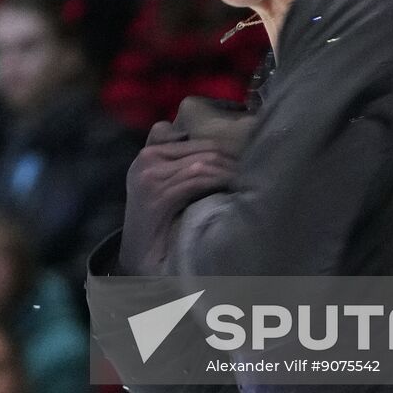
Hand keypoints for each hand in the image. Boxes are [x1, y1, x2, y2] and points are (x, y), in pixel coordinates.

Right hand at [119, 121, 236, 274]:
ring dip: (228, 171)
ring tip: (247, 180)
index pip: (195, 138)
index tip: (243, 157)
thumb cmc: (156, 221)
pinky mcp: (158, 195)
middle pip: (202, 149)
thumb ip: (177, 160)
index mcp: (148, 153)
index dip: (223, 146)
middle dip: (230, 159)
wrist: (138, 254)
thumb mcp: (162, 184)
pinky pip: (197, 179)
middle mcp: (147, 158)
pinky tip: (232, 188)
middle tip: (254, 168)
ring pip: (202, 163)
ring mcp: (150, 176)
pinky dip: (218, 181)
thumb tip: (208, 144)